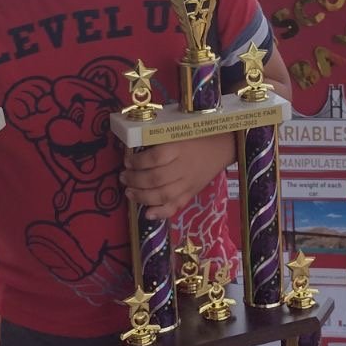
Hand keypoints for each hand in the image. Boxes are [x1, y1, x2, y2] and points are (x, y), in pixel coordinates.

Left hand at [120, 134, 235, 220]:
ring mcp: (188, 183)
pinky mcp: (191, 194)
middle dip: (135, 180)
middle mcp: (183, 167)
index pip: (155, 158)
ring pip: (163, 195)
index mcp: (179, 148)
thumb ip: (158, 140)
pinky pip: (176, 206)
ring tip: (129, 193)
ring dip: (142, 197)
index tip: (127, 161)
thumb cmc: (196, 136)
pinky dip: (161, 213)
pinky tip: (148, 214)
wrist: (222, 148)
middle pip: (156, 178)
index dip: (138, 162)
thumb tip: (132, 146)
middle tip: (123, 178)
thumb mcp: (177, 132)